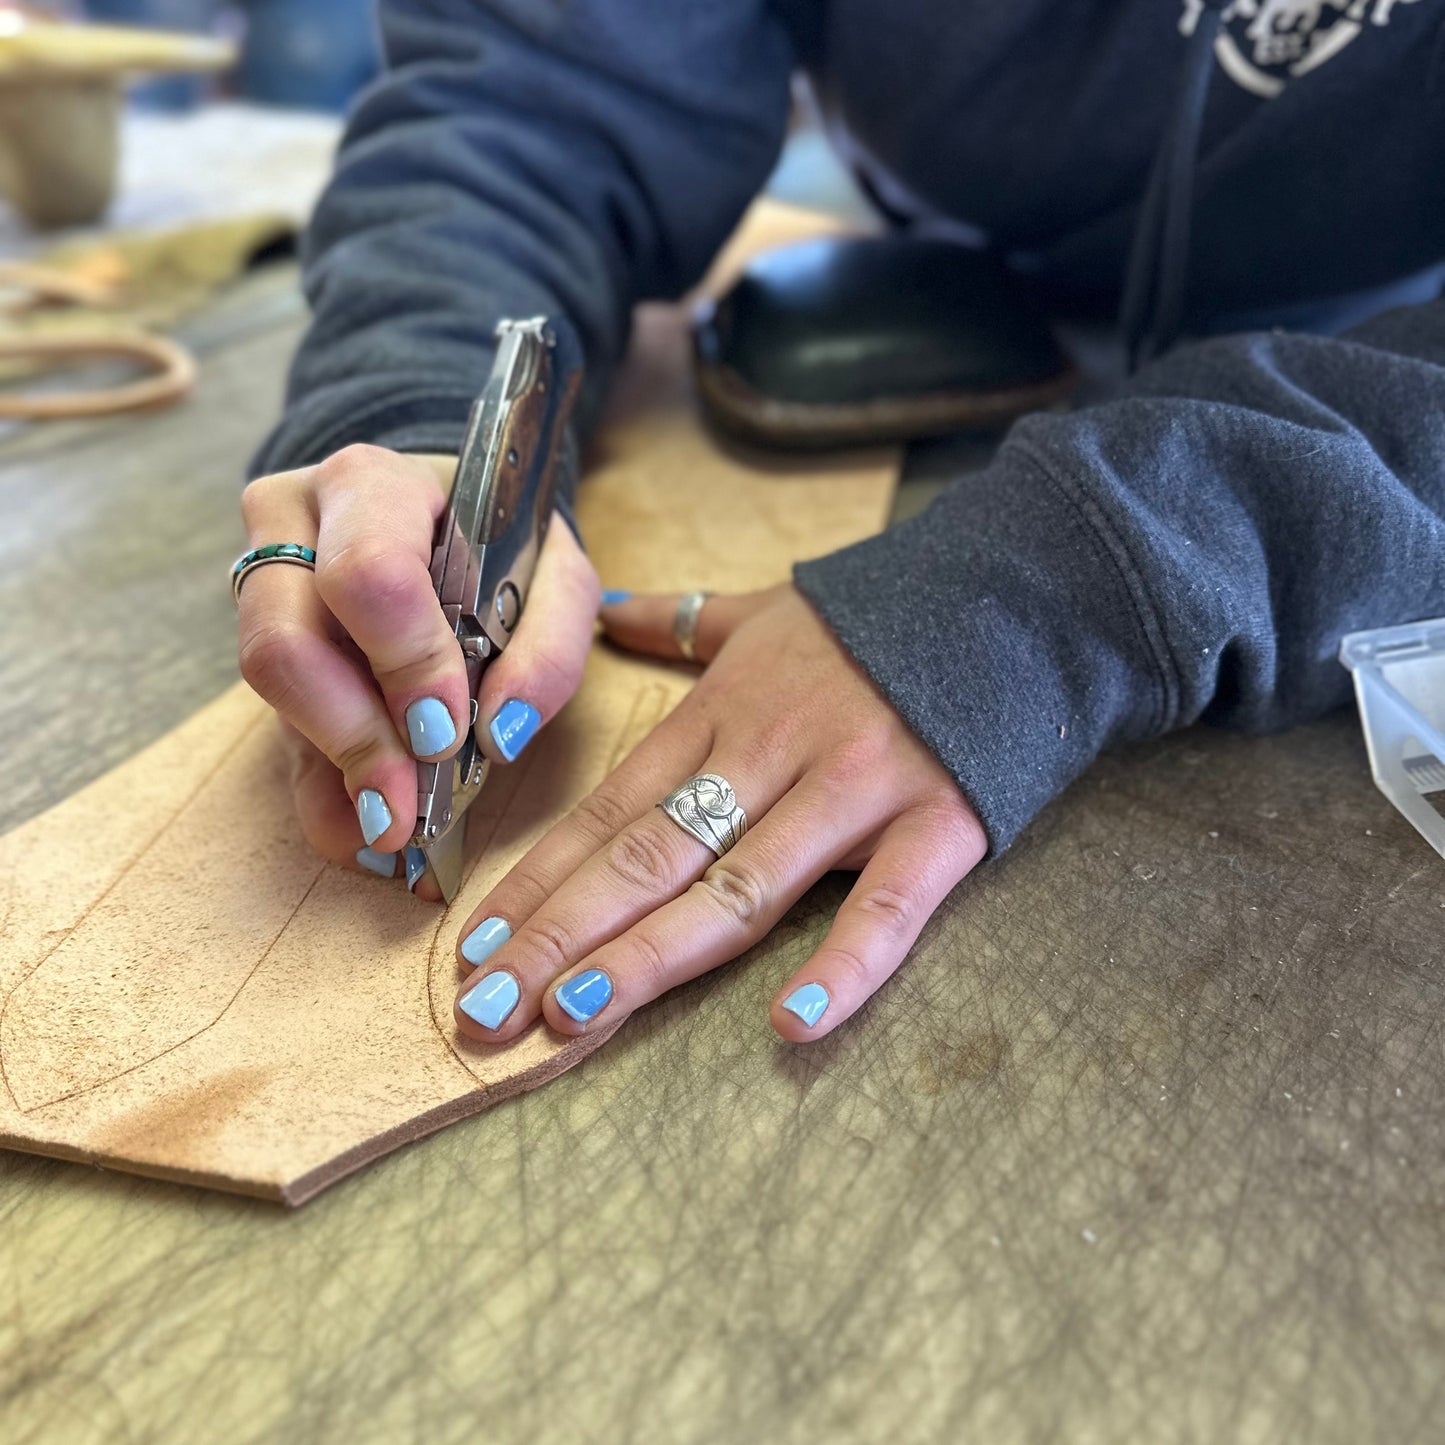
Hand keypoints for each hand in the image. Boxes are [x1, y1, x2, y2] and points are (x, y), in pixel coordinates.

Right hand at [237, 444, 598, 899]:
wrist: (450, 519)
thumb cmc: (502, 540)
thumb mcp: (556, 573)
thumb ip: (547, 644)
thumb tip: (500, 732)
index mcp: (373, 486)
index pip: (367, 573)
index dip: (404, 661)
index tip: (448, 730)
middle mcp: (296, 524)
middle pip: (285, 640)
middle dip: (353, 735)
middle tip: (409, 803)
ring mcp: (264, 582)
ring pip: (269, 688)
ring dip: (334, 768)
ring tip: (392, 826)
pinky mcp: (266, 650)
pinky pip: (276, 730)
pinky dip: (320, 792)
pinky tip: (362, 831)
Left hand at [451, 583, 985, 1041]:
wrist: (1016, 589)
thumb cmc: (879, 616)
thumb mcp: (764, 610)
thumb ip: (681, 620)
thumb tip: (608, 605)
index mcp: (724, 711)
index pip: (611, 808)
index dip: (541, 878)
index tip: (474, 942)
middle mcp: (773, 751)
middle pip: (650, 855)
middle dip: (560, 935)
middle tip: (483, 1010)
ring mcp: (856, 788)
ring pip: (739, 885)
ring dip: (652, 954)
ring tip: (572, 1016)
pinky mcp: (939, 822)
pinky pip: (889, 905)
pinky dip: (845, 963)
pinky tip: (790, 1022)